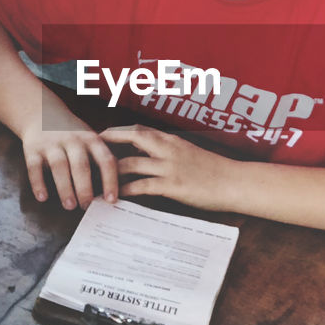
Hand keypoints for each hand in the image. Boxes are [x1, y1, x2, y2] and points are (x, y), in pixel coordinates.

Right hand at [18, 106, 117, 209]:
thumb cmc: (73, 135)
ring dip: (65, 187)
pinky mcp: (33, 148)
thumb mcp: (91, 139)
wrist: (41, 113)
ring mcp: (52, 143)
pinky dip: (38, 183)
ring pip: (59, 166)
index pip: (105, 160)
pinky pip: (34, 167)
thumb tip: (117, 190)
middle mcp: (73, 140)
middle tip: (87, 206)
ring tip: (70, 206)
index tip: (111, 200)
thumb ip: (102, 159)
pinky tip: (42, 197)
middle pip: (81, 165)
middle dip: (85, 188)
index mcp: (92, 140)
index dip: (110, 180)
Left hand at [98, 125, 233, 209]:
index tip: (101, 135)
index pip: (139, 129)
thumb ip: (170, 152)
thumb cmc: (215, 170)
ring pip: (131, 163)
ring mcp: (170, 167)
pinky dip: (126, 189)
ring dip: (110, 171)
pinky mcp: (173, 186)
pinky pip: (143, 186)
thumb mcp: (190, 154)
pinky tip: (115, 195)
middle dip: (107, 141)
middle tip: (89, 149)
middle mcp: (168, 149)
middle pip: (131, 137)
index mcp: (172, 140)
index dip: (117, 131)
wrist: (235, 182)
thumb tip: (151, 156)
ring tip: (95, 180)